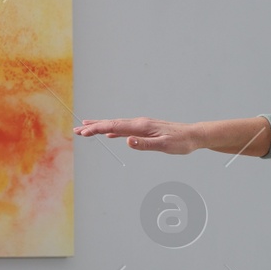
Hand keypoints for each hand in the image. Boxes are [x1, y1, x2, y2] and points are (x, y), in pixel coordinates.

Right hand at [74, 117, 201, 153]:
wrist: (194, 135)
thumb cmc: (181, 142)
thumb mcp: (164, 146)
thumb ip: (145, 144)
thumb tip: (126, 141)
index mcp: (141, 127)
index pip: (114, 127)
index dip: (97, 129)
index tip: (82, 133)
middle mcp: (139, 123)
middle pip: (111, 124)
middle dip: (93, 127)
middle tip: (76, 131)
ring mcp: (142, 125)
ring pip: (117, 126)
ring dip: (101, 128)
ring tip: (86, 129)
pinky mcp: (146, 129)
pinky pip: (125, 129)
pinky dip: (114, 131)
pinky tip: (110, 135)